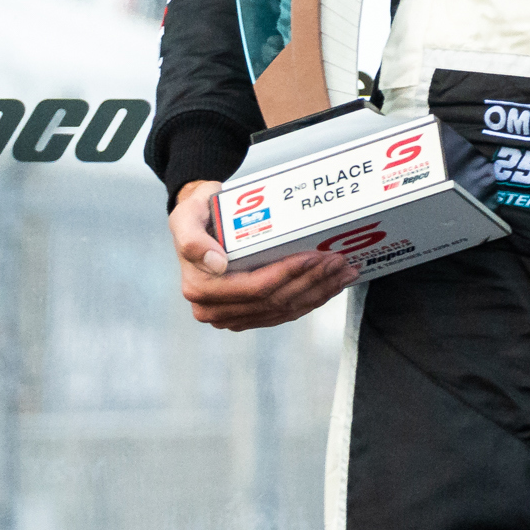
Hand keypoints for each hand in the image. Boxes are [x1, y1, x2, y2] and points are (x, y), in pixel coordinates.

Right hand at [170, 179, 355, 331]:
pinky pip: (282, 313)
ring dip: (317, 292)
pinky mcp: (246, 315)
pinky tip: (330, 286)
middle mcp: (213, 308)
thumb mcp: (187, 216)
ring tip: (342, 272)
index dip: (288, 275)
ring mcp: (230, 315)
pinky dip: (309, 300)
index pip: (255, 288)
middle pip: (274, 301)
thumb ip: (193, 239)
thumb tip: (217, 264)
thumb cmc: (196, 215)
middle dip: (311, 282)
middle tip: (338, 261)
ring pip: (283, 310)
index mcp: (201, 288)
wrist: (199, 222)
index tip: (315, 257)